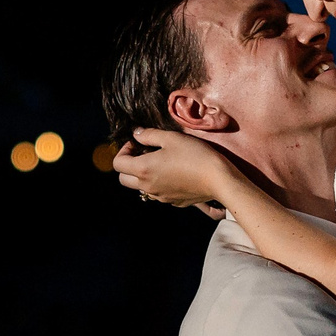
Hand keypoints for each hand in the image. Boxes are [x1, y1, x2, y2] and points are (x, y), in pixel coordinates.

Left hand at [111, 126, 239, 212]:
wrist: (218, 179)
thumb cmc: (195, 155)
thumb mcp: (171, 138)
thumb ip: (148, 135)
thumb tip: (136, 134)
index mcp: (143, 169)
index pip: (118, 164)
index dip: (123, 150)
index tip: (137, 142)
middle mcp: (148, 186)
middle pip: (123, 179)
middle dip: (128, 165)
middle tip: (144, 152)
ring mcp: (160, 197)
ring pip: (140, 187)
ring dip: (143, 175)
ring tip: (160, 162)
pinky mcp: (172, 202)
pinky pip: (157, 193)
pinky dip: (158, 183)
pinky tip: (173, 173)